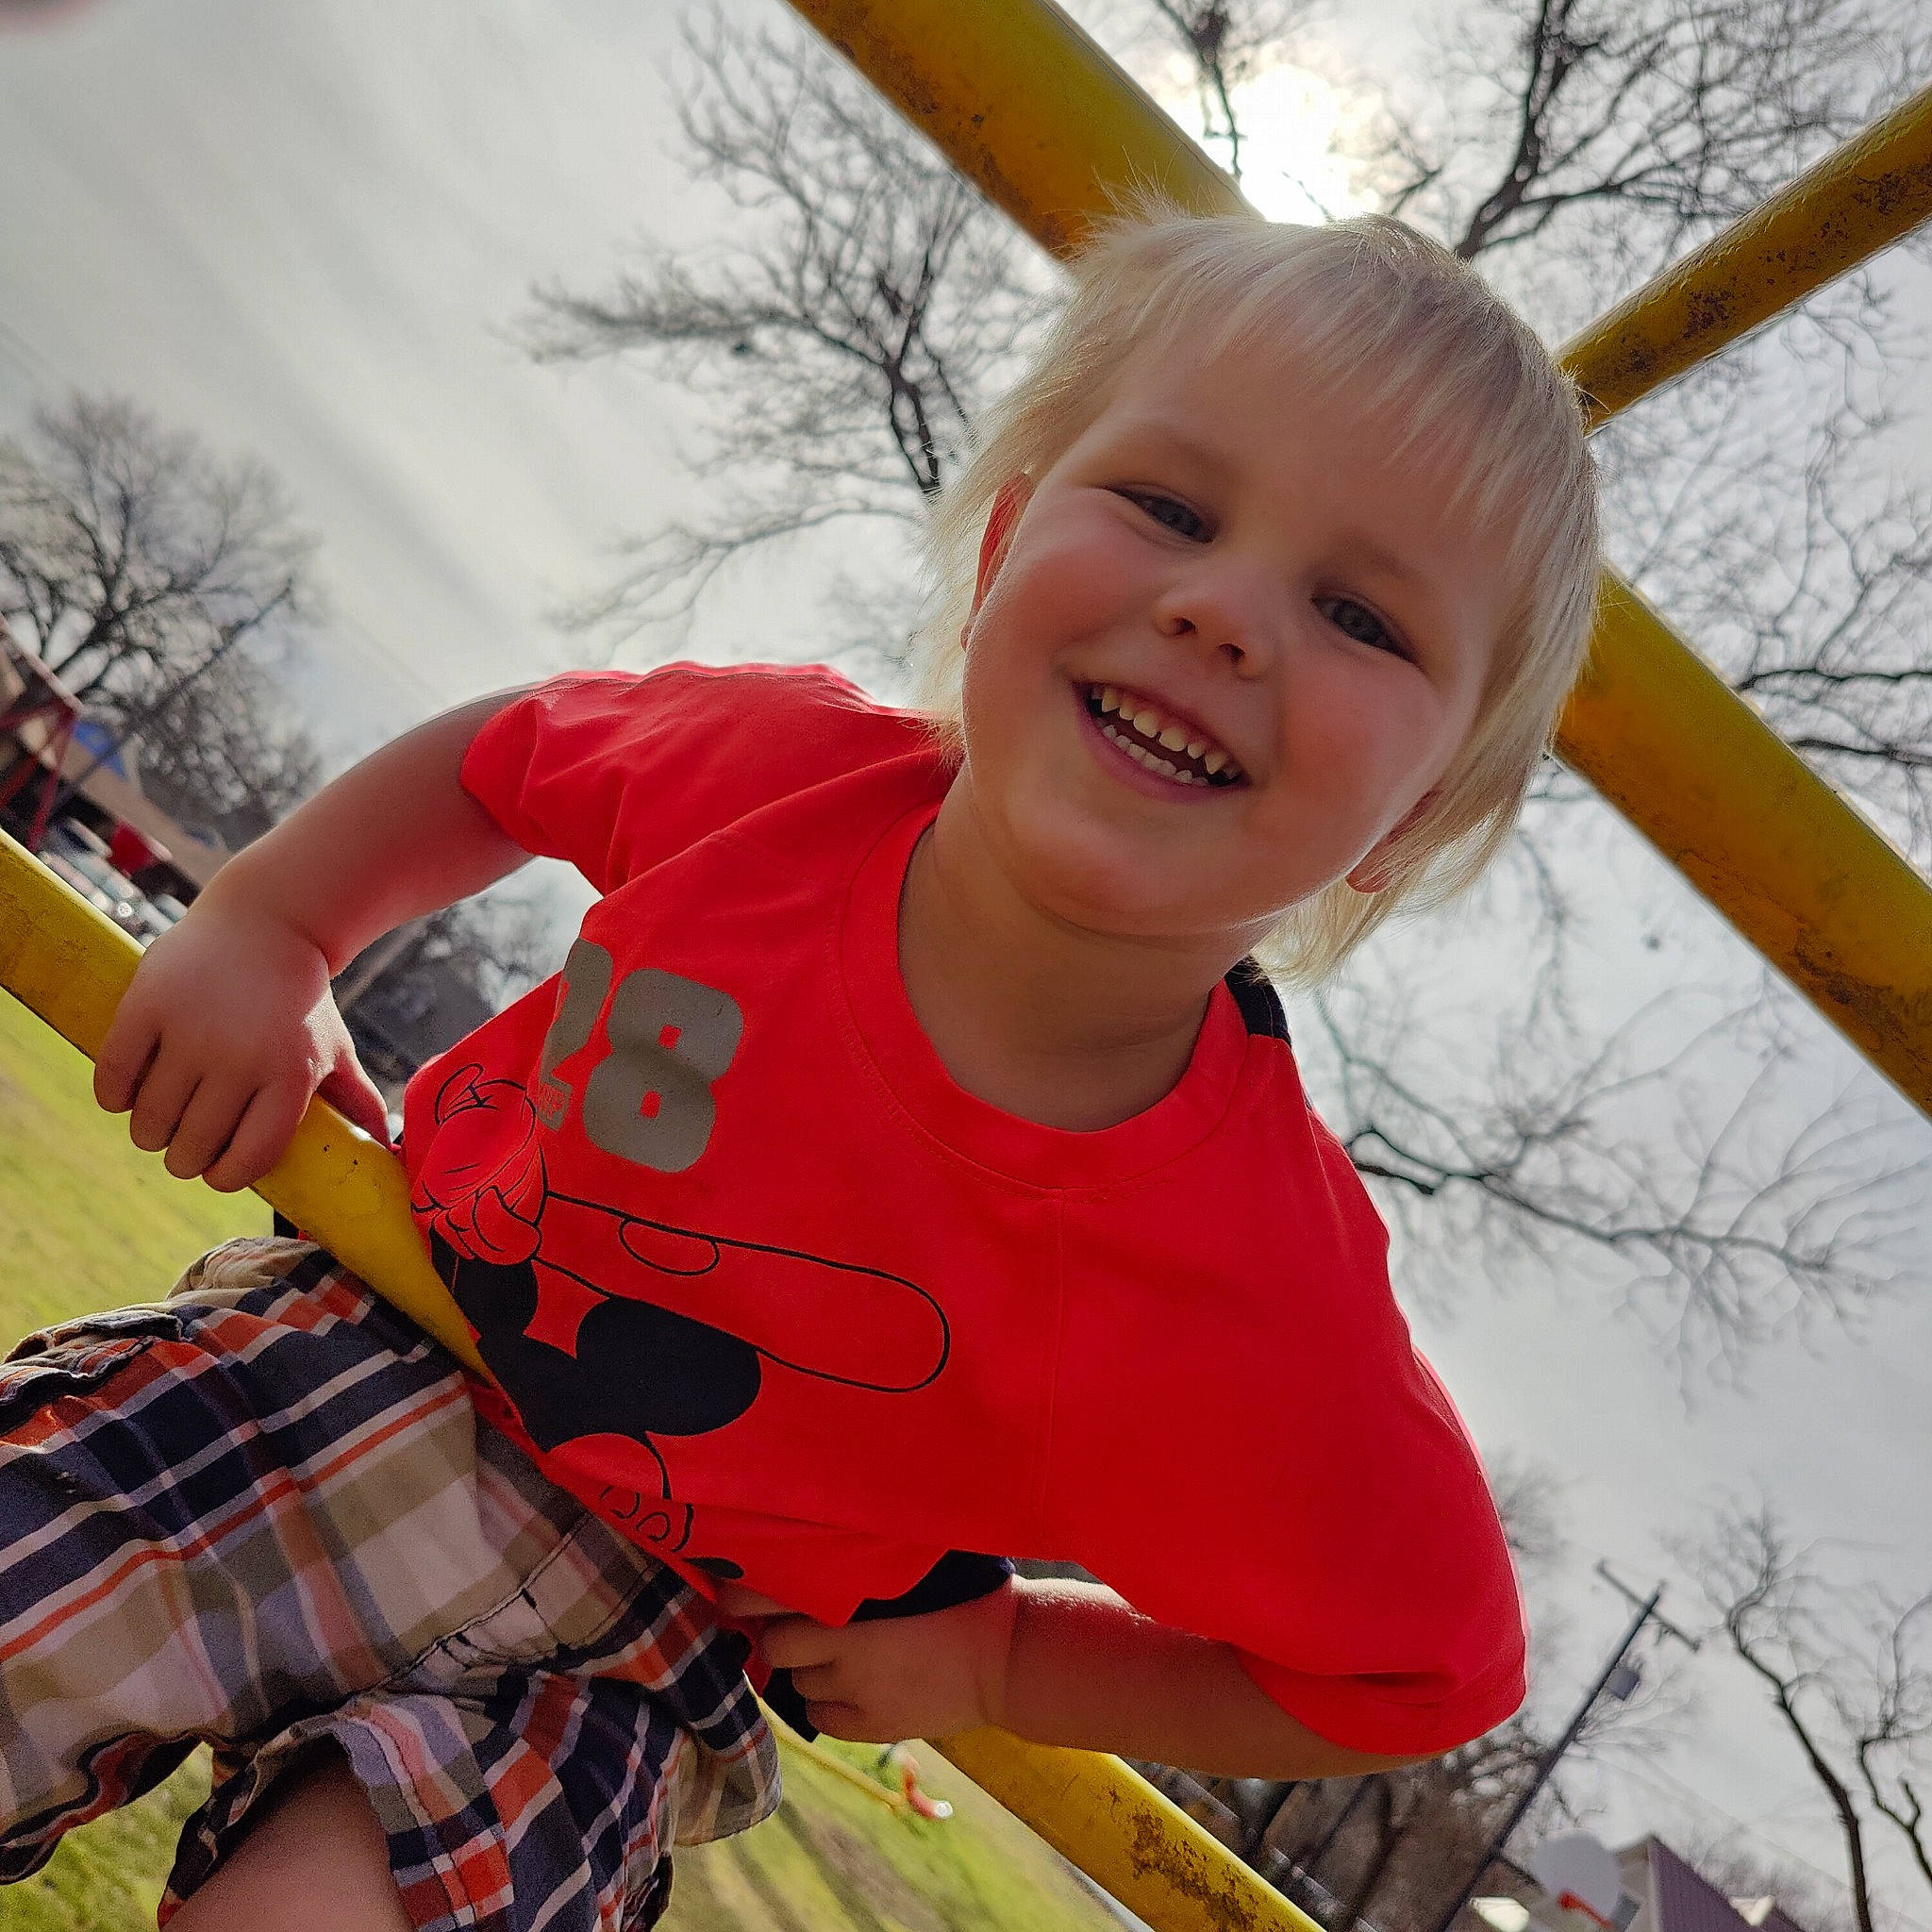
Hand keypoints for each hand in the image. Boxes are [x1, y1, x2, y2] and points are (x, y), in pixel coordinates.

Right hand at [94, 890, 389, 1192]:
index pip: (250, 1157)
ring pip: (150, 1122)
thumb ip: (355, 1099)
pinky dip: (114, 1096)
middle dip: (184, 1159)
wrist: (267, 920)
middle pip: (194, 1146)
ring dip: (149, 1133)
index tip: (217, 1171)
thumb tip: (384, 1145)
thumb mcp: (334, 1046)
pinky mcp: (146, 1008)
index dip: (227, 1175)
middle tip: (183, 1148)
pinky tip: (127, 1093)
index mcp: (289, 1075)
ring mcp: (191, 1033)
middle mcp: (241, 1058)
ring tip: (157, 1123)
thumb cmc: (301, 999)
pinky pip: (114, 1078)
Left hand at [751, 1585, 1018, 1742]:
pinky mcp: (870, 1728)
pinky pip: (821, 1716)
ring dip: (807, 1668)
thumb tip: (807, 1553)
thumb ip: (856, 1565)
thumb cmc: (962, 1596)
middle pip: (775, 1649)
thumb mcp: (905, 1568)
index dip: (744, 1599)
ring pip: (798, 1684)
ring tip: (835, 1652)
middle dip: (781, 1635)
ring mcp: (855, 1694)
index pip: (764, 1607)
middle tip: (799, 1620)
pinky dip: (827, 1701)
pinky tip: (850, 1685)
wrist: (1005, 1658)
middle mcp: (843, 1652)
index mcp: (849, 1604)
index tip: (741, 1588)